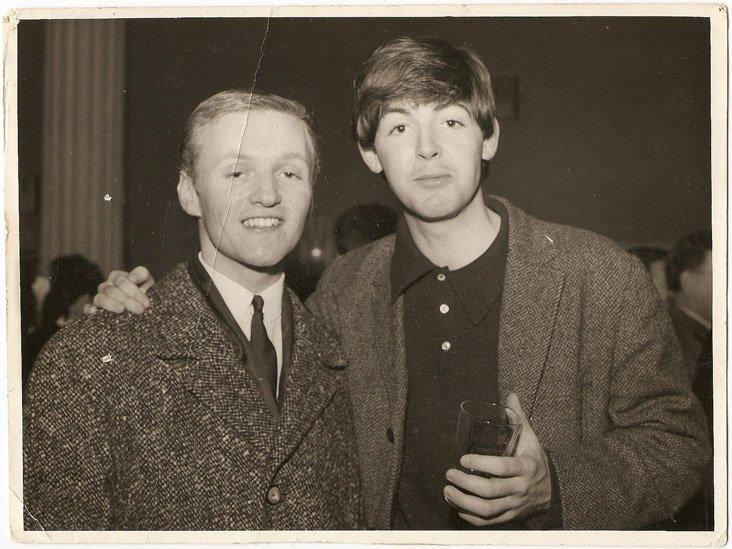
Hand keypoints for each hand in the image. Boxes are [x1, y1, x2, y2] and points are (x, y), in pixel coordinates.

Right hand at [90, 266, 154, 314]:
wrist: (142, 308)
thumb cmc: (146, 293)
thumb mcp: (147, 281)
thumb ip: (141, 274)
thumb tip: (131, 278)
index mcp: (117, 277)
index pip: (121, 281)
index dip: (134, 292)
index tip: (146, 303)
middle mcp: (107, 286)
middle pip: (112, 291)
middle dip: (127, 300)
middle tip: (141, 309)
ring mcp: (100, 297)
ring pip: (99, 298)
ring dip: (111, 304)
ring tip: (122, 309)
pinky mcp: (94, 310)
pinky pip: (87, 308)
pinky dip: (89, 309)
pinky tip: (94, 312)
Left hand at [443, 393, 551, 525]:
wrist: (552, 489)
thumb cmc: (534, 459)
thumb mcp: (531, 438)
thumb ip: (518, 417)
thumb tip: (510, 395)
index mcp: (526, 467)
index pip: (502, 467)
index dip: (481, 464)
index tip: (463, 459)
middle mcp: (521, 488)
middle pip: (491, 490)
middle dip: (466, 484)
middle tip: (450, 473)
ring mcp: (515, 504)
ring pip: (487, 509)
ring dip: (464, 502)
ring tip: (448, 490)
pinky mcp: (510, 516)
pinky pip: (489, 521)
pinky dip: (470, 517)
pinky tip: (457, 506)